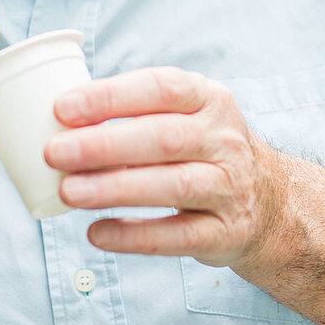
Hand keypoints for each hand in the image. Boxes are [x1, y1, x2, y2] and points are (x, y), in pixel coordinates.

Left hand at [44, 66, 276, 267]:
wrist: (270, 201)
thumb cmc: (200, 146)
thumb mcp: (185, 113)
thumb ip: (134, 110)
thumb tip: (57, 118)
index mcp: (208, 98)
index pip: (160, 88)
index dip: (111, 97)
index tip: (62, 108)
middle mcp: (224, 139)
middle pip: (163, 138)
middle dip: (104, 145)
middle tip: (54, 152)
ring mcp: (229, 187)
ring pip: (171, 186)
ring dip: (114, 189)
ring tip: (67, 191)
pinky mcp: (225, 233)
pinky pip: (177, 236)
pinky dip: (134, 236)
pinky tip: (96, 233)